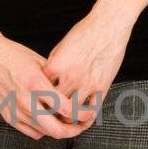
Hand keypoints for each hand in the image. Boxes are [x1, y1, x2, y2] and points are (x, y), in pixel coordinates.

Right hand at [0, 33, 91, 141]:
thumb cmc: (12, 55)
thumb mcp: (39, 62)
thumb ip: (55, 80)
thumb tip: (73, 91)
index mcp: (36, 84)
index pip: (65, 108)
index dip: (82, 115)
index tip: (89, 113)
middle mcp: (25, 100)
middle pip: (56, 129)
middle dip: (73, 130)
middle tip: (81, 126)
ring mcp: (15, 110)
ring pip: (44, 132)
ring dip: (58, 130)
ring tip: (68, 124)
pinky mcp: (7, 116)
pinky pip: (30, 132)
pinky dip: (43, 130)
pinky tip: (49, 122)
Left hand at [40, 7, 133, 129]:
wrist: (108, 25)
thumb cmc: (84, 33)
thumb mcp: (60, 48)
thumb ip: (53, 67)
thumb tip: (46, 82)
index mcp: (55, 66)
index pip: (40, 91)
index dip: (39, 101)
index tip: (39, 106)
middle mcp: (70, 76)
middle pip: (54, 106)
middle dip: (50, 115)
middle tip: (49, 120)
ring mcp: (87, 83)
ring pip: (72, 113)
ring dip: (68, 120)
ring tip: (65, 123)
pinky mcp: (102, 86)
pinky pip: (92, 110)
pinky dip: (86, 119)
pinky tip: (82, 120)